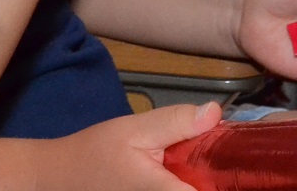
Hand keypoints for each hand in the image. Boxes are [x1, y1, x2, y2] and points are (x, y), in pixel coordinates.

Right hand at [46, 101, 220, 190]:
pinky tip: (184, 172)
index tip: (238, 159)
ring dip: (203, 181)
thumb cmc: (96, 153)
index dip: (231, 178)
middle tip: (222, 158)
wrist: (59, 179)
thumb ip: (175, 122)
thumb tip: (216, 113)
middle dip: (218, 179)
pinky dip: (187, 183)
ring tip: (204, 164)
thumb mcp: (134, 129)